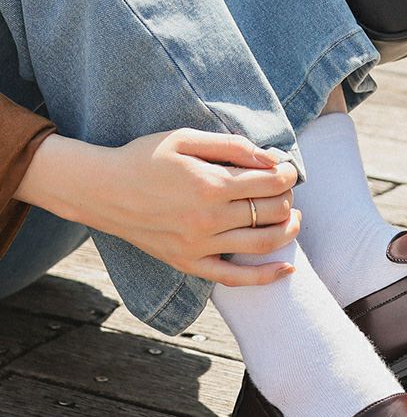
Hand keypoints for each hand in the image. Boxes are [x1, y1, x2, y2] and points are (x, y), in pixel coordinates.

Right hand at [15, 128, 300, 285]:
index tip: (287, 170)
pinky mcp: (189, 264)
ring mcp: (199, 245)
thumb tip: (271, 159)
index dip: (287, 175)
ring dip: (287, 231)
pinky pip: (234, 277)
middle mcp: (208, 218)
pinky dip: (265, 276)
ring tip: (294, 219)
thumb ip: (231, 146)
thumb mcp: (185, 138)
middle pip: (270, 212)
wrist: (102, 190)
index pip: (270, 183)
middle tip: (285, 191)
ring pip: (261, 243)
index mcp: (210, 184)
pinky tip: (287, 269)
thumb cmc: (144, 158)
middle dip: (287, 199)